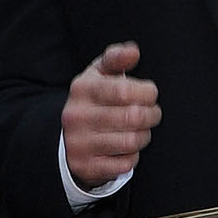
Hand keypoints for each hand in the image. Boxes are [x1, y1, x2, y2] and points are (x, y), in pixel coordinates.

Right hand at [62, 43, 158, 189]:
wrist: (65, 140)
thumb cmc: (92, 102)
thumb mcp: (98, 75)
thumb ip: (116, 58)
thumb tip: (133, 51)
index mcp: (82, 89)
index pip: (125, 90)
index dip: (147, 93)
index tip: (150, 94)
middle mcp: (77, 116)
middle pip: (132, 117)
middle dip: (152, 115)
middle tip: (152, 114)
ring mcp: (79, 143)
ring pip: (131, 142)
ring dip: (144, 136)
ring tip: (141, 130)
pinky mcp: (85, 167)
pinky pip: (124, 164)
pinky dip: (132, 157)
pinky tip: (127, 149)